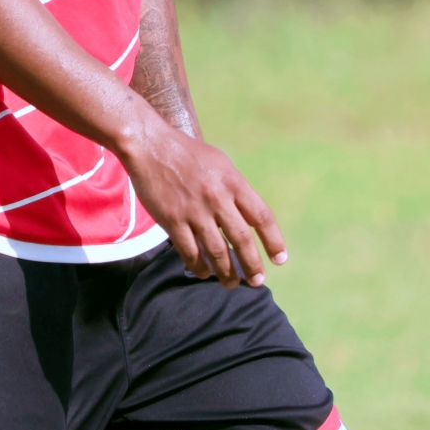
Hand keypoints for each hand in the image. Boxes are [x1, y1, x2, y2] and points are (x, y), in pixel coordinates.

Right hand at [118, 116, 286, 287]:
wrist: (150, 146)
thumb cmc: (188, 153)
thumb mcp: (221, 163)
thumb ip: (235, 189)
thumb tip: (249, 217)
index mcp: (233, 182)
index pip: (261, 217)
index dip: (273, 241)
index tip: (279, 259)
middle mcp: (217, 198)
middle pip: (241, 240)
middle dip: (252, 265)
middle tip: (258, 281)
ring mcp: (194, 211)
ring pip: (217, 252)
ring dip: (227, 273)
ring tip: (232, 284)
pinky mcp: (172, 220)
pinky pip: (190, 252)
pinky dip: (199, 267)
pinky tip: (204, 273)